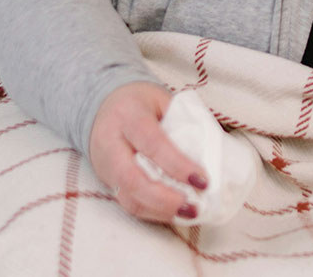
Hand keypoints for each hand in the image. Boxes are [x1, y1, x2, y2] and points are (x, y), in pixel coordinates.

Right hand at [87, 81, 208, 224]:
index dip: (178, 165)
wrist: (101, 105)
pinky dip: (153, 212)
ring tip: (188, 213)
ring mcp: (105, 165)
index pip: (152, 143)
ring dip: (160, 210)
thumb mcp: (162, 100)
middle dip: (164, 198)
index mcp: (128, 115)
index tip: (202, 180)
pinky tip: (174, 212)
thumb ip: (184, 121)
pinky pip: (127, 202)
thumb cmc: (139, 103)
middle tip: (193, 206)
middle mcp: (111, 142)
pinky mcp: (107, 181)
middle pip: (132, 178)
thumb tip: (211, 153)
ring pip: (128, 196)